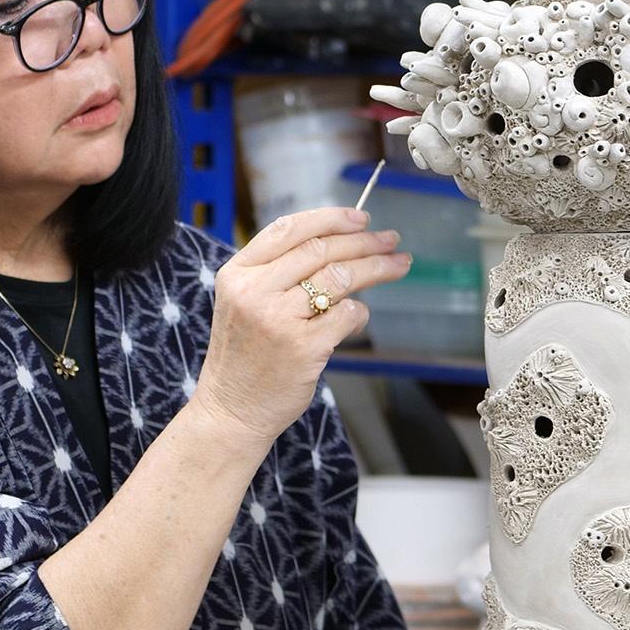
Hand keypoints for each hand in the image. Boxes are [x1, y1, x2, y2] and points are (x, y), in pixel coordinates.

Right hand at [191, 207, 409, 448]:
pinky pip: (346, 314)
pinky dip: (360, 312)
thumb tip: (338, 244)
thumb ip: (278, 273)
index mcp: (238, 273)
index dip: (331, 219)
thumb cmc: (245, 356)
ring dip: (376, 268)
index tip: (362, 219)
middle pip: (320, 250)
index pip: (289, 229)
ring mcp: (278, 319)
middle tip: (390, 240)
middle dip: (364, 241)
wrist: (232, 410)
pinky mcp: (303, 347)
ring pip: (339, 277)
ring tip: (397, 265)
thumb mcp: (244, 303)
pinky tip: (359, 315)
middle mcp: (255, 291)